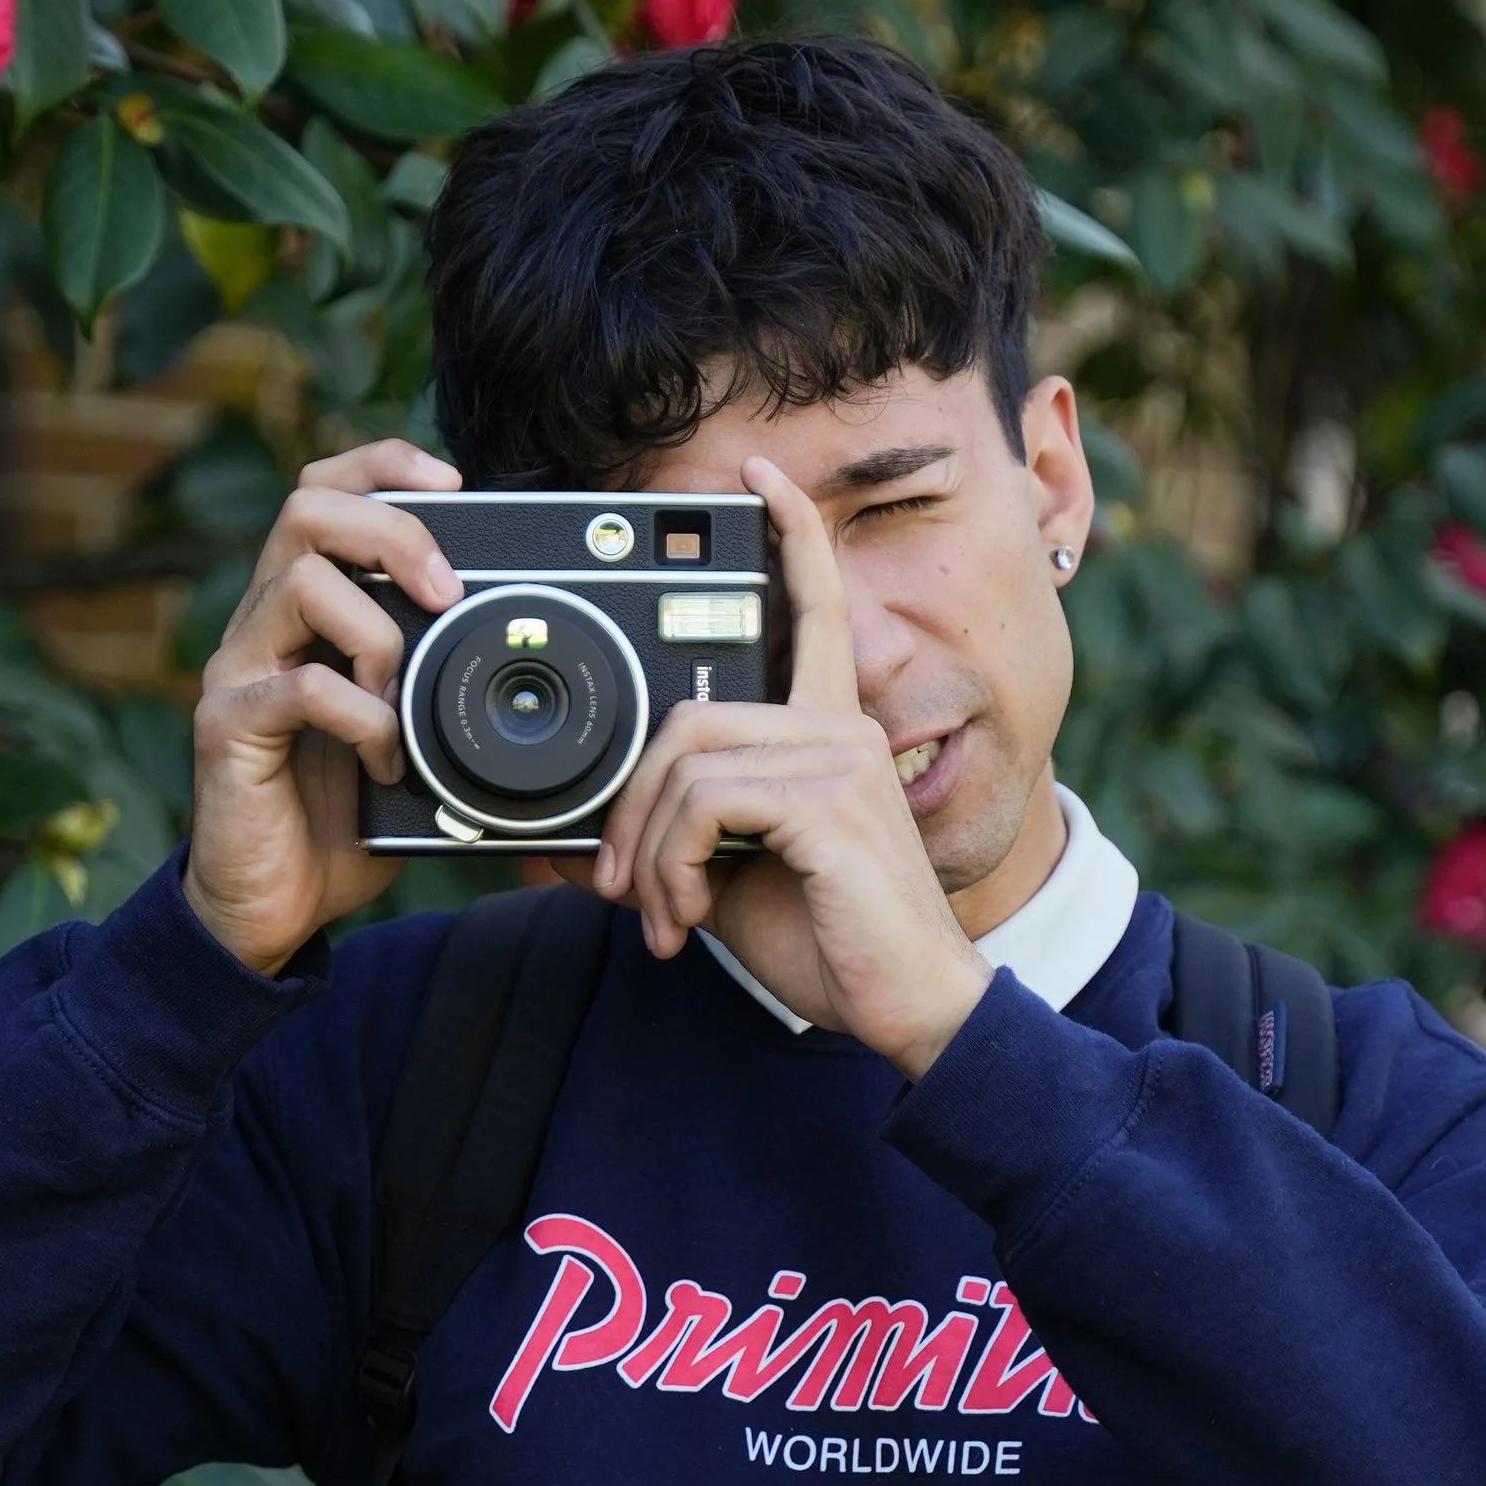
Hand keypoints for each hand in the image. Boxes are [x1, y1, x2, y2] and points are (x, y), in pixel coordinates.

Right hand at [183, 441, 462, 972]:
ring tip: (404, 699)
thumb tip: (529, 647)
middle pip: (306, 508)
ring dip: (379, 635)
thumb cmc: (338, 819)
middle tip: (447, 594)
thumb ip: (440, 684)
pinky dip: (363, 719)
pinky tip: (385, 761)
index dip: (384, 465)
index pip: (326, 491)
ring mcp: (239, 672)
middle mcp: (264, 625)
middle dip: (392, 534)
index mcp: (306, 611)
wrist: (269, 908)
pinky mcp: (227, 729)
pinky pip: (302, 689)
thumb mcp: (408, 737)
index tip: (451, 484)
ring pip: (300, 584)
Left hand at [590, 456, 991, 1079]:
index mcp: (830, 732)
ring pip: (684, 763)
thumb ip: (672, 846)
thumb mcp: (729, 885)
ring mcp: (839, 755)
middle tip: (622, 886)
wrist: (909, 1007)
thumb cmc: (834, 945)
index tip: (758, 477)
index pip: (817, 609)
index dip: (790, 536)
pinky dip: (673, 866)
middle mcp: (840, 726)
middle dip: (631, 809)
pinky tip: (689, 918)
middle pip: (687, 717)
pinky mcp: (828, 799)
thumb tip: (575, 848)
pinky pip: (704, 801)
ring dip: (647, 853)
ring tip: (664, 917)